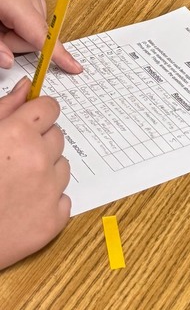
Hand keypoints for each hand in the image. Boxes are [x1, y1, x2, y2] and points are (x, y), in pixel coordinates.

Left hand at [0, 0, 80, 73]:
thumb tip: (8, 61)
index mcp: (16, 1)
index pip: (41, 35)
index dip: (58, 54)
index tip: (74, 67)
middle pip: (37, 32)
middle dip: (16, 41)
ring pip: (34, 22)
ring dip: (16, 29)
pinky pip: (30, 10)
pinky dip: (17, 18)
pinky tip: (2, 12)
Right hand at [0, 77, 70, 268]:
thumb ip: (4, 109)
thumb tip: (27, 87)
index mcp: (18, 135)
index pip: (50, 108)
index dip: (38, 114)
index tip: (29, 123)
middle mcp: (40, 159)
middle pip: (57, 136)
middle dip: (39, 143)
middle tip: (12, 159)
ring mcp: (49, 192)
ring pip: (62, 167)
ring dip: (45, 170)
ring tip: (15, 183)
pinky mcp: (52, 221)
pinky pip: (63, 199)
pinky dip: (47, 201)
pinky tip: (22, 205)